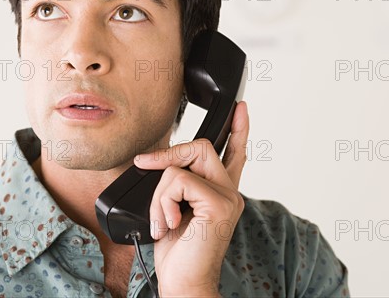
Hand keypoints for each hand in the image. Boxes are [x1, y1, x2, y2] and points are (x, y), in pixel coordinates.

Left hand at [133, 101, 249, 296]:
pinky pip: (177, 181)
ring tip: (162, 220)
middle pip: (201, 146)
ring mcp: (227, 197)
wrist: (183, 283)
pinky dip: (162, 202)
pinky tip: (168, 224)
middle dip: (168, 156)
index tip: (241, 108)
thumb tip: (158, 163)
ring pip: (181, 166)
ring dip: (159, 194)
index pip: (234, 154)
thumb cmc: (177, 253)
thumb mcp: (172, 210)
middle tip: (146, 165)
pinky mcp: (219, 203)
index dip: (238, 130)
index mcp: (220, 193)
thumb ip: (176, 186)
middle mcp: (229, 192)